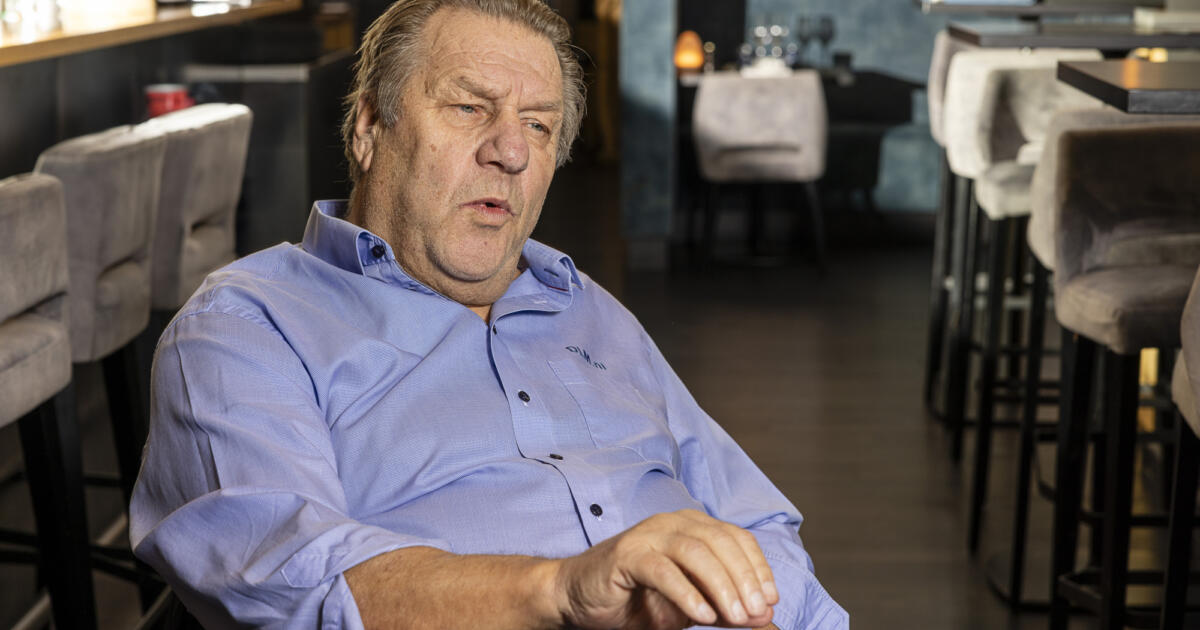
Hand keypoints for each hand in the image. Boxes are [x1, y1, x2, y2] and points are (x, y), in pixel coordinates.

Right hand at [552, 509, 777, 628]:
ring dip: (721, 586)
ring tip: (735, 618)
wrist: (579, 598)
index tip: (771, 601)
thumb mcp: (691, 605)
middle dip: (744, 579)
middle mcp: (673, 522)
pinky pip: (662, 570)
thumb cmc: (637, 599)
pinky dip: (687, 593)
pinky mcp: (626, 555)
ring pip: (696, 552)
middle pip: (721, 542)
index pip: (737, 539)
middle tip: (756, 614)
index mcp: (692, 526)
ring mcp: (648, 535)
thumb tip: (763, 617)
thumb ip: (724, 607)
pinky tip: (702, 616)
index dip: (759, 569)